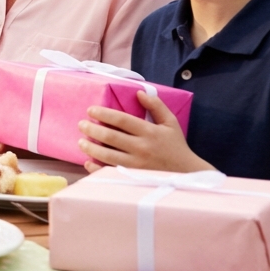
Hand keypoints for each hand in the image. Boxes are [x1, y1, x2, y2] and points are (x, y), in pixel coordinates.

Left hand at [78, 91, 212, 172]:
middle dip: (92, 129)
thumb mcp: (171, 123)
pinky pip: (110, 173)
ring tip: (81, 141)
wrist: (188, 174)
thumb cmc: (176, 147)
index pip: (122, 120)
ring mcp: (136, 165)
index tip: (91, 110)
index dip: (104, 114)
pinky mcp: (133, 178)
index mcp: (150, 132)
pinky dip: (96, 168)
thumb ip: (156, 106)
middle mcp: (142, 148)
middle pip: (110, 137)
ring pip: (107, 156)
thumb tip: (139, 92)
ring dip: (90, 148)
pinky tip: (88, 161)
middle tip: (81, 124)